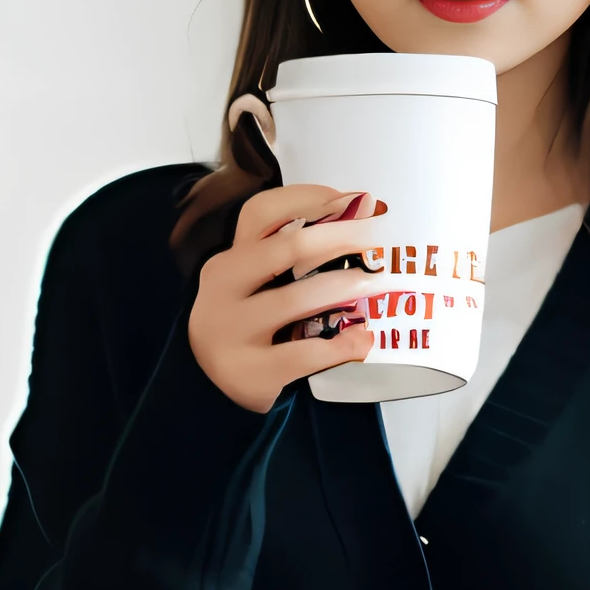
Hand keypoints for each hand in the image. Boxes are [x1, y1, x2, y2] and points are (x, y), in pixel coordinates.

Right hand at [188, 184, 382, 410]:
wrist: (213, 391)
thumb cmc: (250, 330)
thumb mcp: (252, 288)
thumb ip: (285, 259)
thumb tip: (355, 219)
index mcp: (227, 262)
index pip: (262, 212)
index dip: (310, 198)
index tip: (355, 200)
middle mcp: (222, 290)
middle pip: (286, 247)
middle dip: (340, 236)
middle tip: (377, 239)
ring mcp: (232, 332)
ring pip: (296, 299)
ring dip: (345, 286)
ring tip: (376, 284)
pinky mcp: (250, 371)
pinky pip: (305, 354)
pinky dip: (341, 345)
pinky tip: (362, 338)